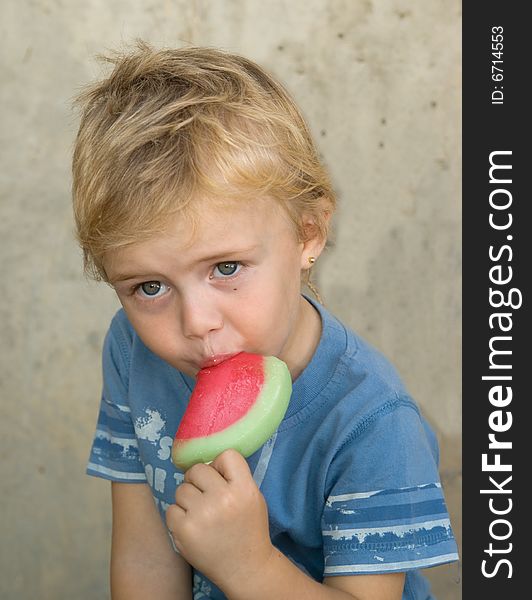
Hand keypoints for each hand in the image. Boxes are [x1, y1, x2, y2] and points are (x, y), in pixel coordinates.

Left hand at [166, 449, 273, 590]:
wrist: (245, 568)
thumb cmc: (248, 528)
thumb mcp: (253, 497)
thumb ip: (235, 477)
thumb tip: (208, 461)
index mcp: (244, 489)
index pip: (227, 455)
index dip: (220, 465)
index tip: (221, 477)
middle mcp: (223, 499)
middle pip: (197, 469)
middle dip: (199, 480)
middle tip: (206, 495)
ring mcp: (202, 515)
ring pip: (181, 489)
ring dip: (188, 498)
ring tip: (200, 513)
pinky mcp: (184, 530)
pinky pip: (171, 509)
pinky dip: (179, 516)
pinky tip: (193, 526)